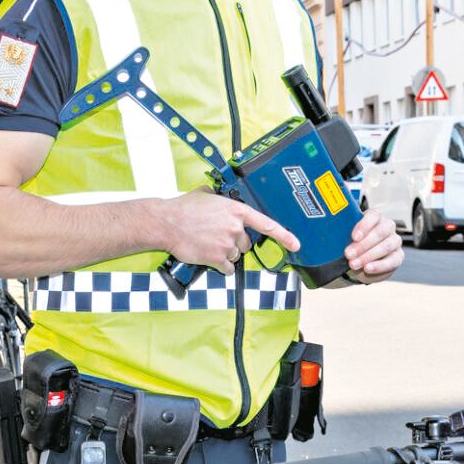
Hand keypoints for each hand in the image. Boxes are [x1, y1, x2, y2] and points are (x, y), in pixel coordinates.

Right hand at [152, 191, 297, 273]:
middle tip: (216, 236)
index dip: (284, 236)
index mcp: (236, 211)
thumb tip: (220, 197)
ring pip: (235, 256)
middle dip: (235, 242)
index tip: (296, 245)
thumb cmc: (184, 208)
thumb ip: (220, 198)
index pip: (266, 224)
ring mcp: (227, 244)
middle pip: (246, 243)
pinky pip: (226, 268)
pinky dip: (219, 265)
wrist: (167, 223)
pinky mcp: (217, 259)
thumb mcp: (206, 195)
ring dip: (224, 253)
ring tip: (207, 243)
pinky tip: (208, 256)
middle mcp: (235, 228)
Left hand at [344, 211, 402, 283]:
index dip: (364, 225)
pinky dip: (379, 266)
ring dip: (368, 256)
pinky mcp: (398, 256)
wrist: (362, 260)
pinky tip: (368, 268)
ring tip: (353, 264)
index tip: (354, 237)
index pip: (374, 215)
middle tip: (348, 254)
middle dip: (363, 244)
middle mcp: (388, 226)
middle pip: (380, 232)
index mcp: (375, 217)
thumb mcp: (347, 236)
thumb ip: (343, 233)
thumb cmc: (353, 243)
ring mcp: (395, 241)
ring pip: (386, 246)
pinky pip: (392, 261)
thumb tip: (330, 237)